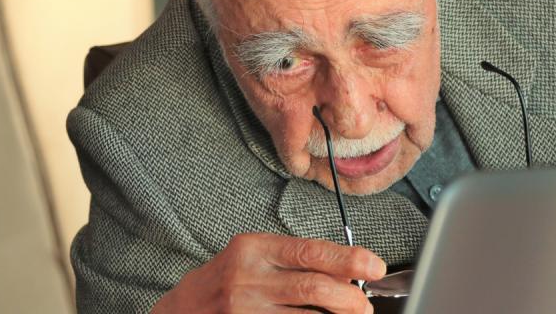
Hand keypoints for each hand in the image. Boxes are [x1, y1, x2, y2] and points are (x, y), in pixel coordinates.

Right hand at [152, 232, 386, 312]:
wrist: (181, 309)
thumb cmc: (225, 279)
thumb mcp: (254, 255)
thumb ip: (294, 259)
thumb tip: (346, 268)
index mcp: (253, 248)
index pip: (310, 252)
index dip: (348, 259)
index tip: (374, 265)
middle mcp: (247, 278)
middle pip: (311, 288)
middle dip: (349, 297)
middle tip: (366, 303)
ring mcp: (245, 311)